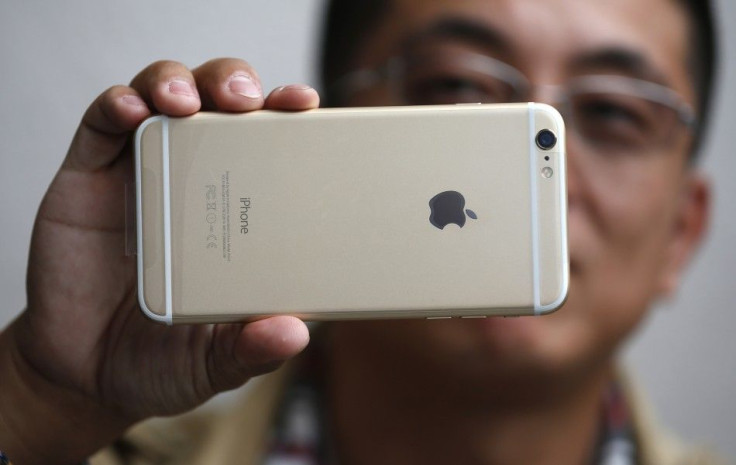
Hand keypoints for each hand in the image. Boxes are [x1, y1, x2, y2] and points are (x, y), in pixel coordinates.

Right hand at [0, 59, 316, 464]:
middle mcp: (197, 180)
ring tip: (186, 102)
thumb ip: (249, 348)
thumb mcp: (215, 360)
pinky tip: (133, 113)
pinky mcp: (91, 174)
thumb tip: (294, 332)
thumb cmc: (163, 358)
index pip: (272, 144)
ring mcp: (144, 172)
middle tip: (243, 100)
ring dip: (178, 83)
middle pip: (220, 102)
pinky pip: (103, 121)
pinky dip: (119, 104)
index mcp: (241, 211)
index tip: (305, 103)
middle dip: (233, 82)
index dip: (290, 114)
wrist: (84, 374)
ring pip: (165, 95)